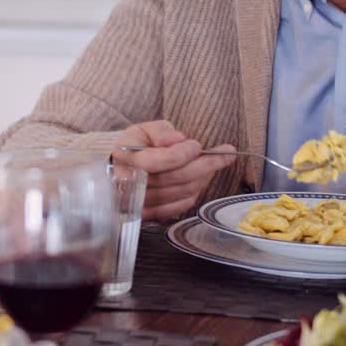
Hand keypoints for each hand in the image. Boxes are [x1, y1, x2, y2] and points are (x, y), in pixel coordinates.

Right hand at [112, 121, 235, 219]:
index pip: (154, 162)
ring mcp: (140, 204)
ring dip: (203, 177)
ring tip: (214, 162)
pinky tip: (202, 178)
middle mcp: (129, 185)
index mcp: (124, 160)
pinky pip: (180, 206)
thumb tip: (178, 140)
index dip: (179, 155)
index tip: (197, 145)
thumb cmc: (136, 147)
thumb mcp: (144, 130)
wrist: (121, 169)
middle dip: (203, 166)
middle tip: (224, 154)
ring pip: (181, 193)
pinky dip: (196, 192)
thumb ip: (161, 132)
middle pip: (173, 179)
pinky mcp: (151, 215)